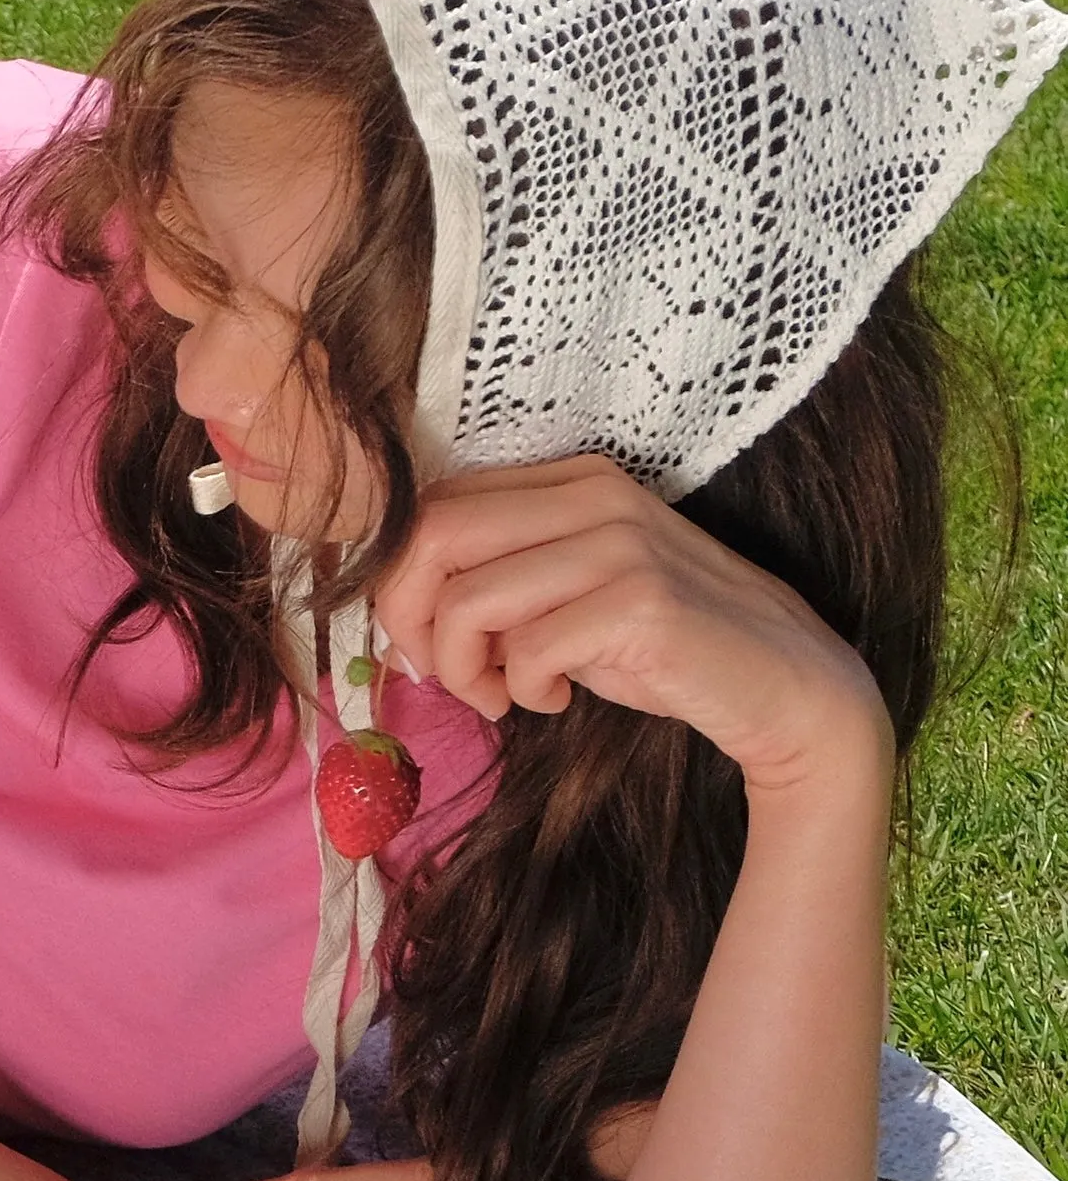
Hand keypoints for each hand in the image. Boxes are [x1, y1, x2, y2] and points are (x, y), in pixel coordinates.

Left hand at [369, 456, 888, 792]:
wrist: (781, 687)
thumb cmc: (655, 648)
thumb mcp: (562, 599)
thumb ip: (491, 584)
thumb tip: (401, 616)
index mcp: (570, 479)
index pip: (433, 507)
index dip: (400, 584)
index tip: (421, 642)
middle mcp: (595, 495)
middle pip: (431, 539)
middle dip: (411, 621)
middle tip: (443, 674)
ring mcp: (623, 543)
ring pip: (469, 601)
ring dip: (464, 670)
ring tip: (501, 696)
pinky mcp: (643, 602)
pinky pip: (529, 651)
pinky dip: (521, 692)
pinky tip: (554, 701)